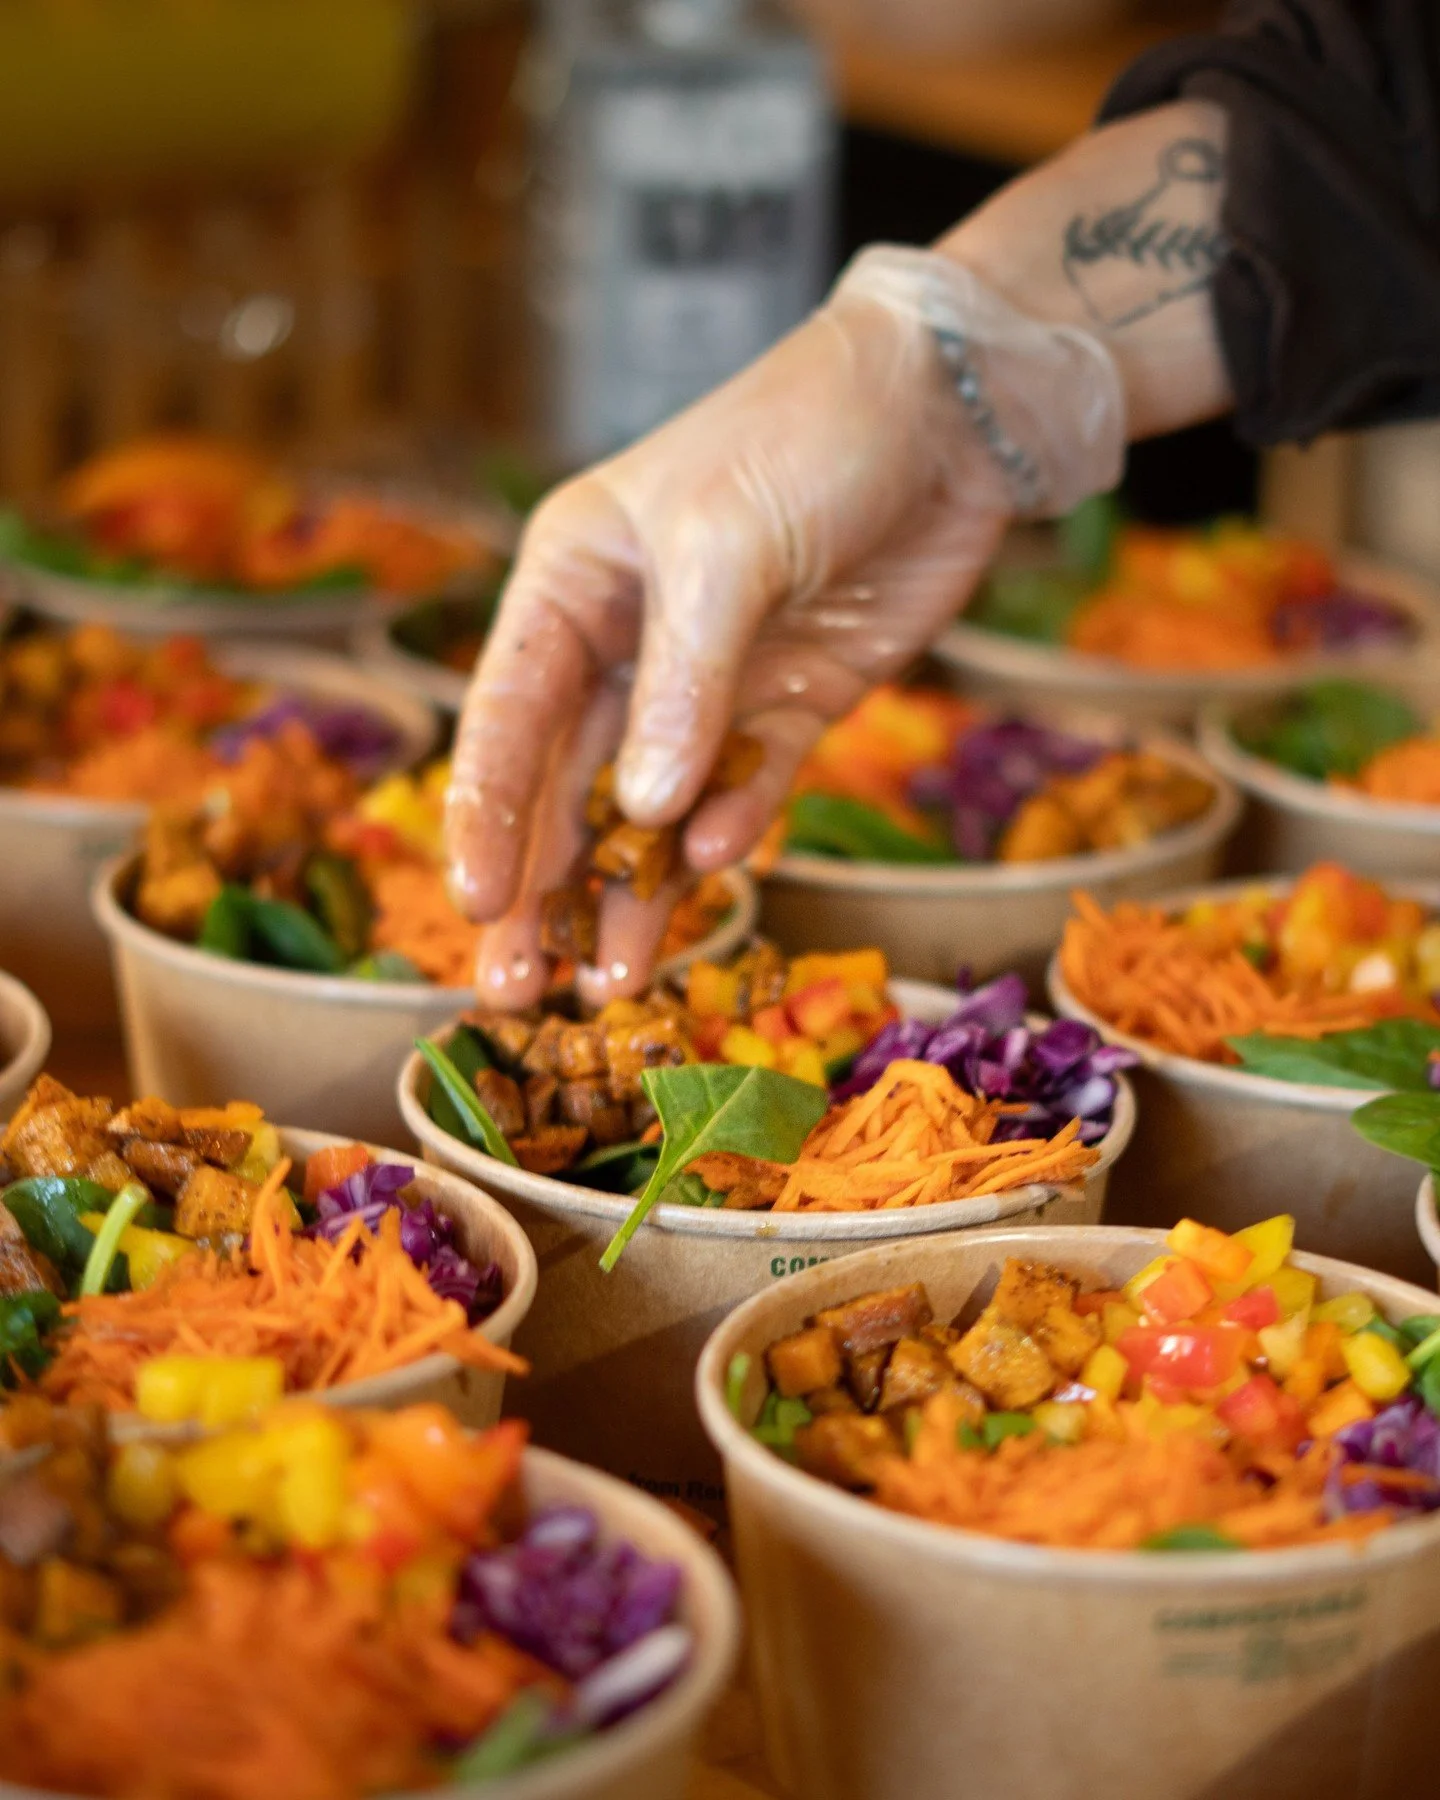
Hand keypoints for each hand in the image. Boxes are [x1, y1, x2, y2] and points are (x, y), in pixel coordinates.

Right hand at [447, 246, 1123, 1007]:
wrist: (951, 414)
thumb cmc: (807, 438)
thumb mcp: (725, 548)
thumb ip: (682, 685)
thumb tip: (644, 812)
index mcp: (573, 583)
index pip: (506, 715)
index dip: (487, 816)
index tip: (475, 906)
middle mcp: (627, 641)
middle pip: (567, 785)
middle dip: (542, 888)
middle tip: (516, 992)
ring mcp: (710, 683)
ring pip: (652, 809)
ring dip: (630, 891)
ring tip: (609, 985)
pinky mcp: (787, 706)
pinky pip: (746, 787)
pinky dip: (731, 830)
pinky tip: (716, 868)